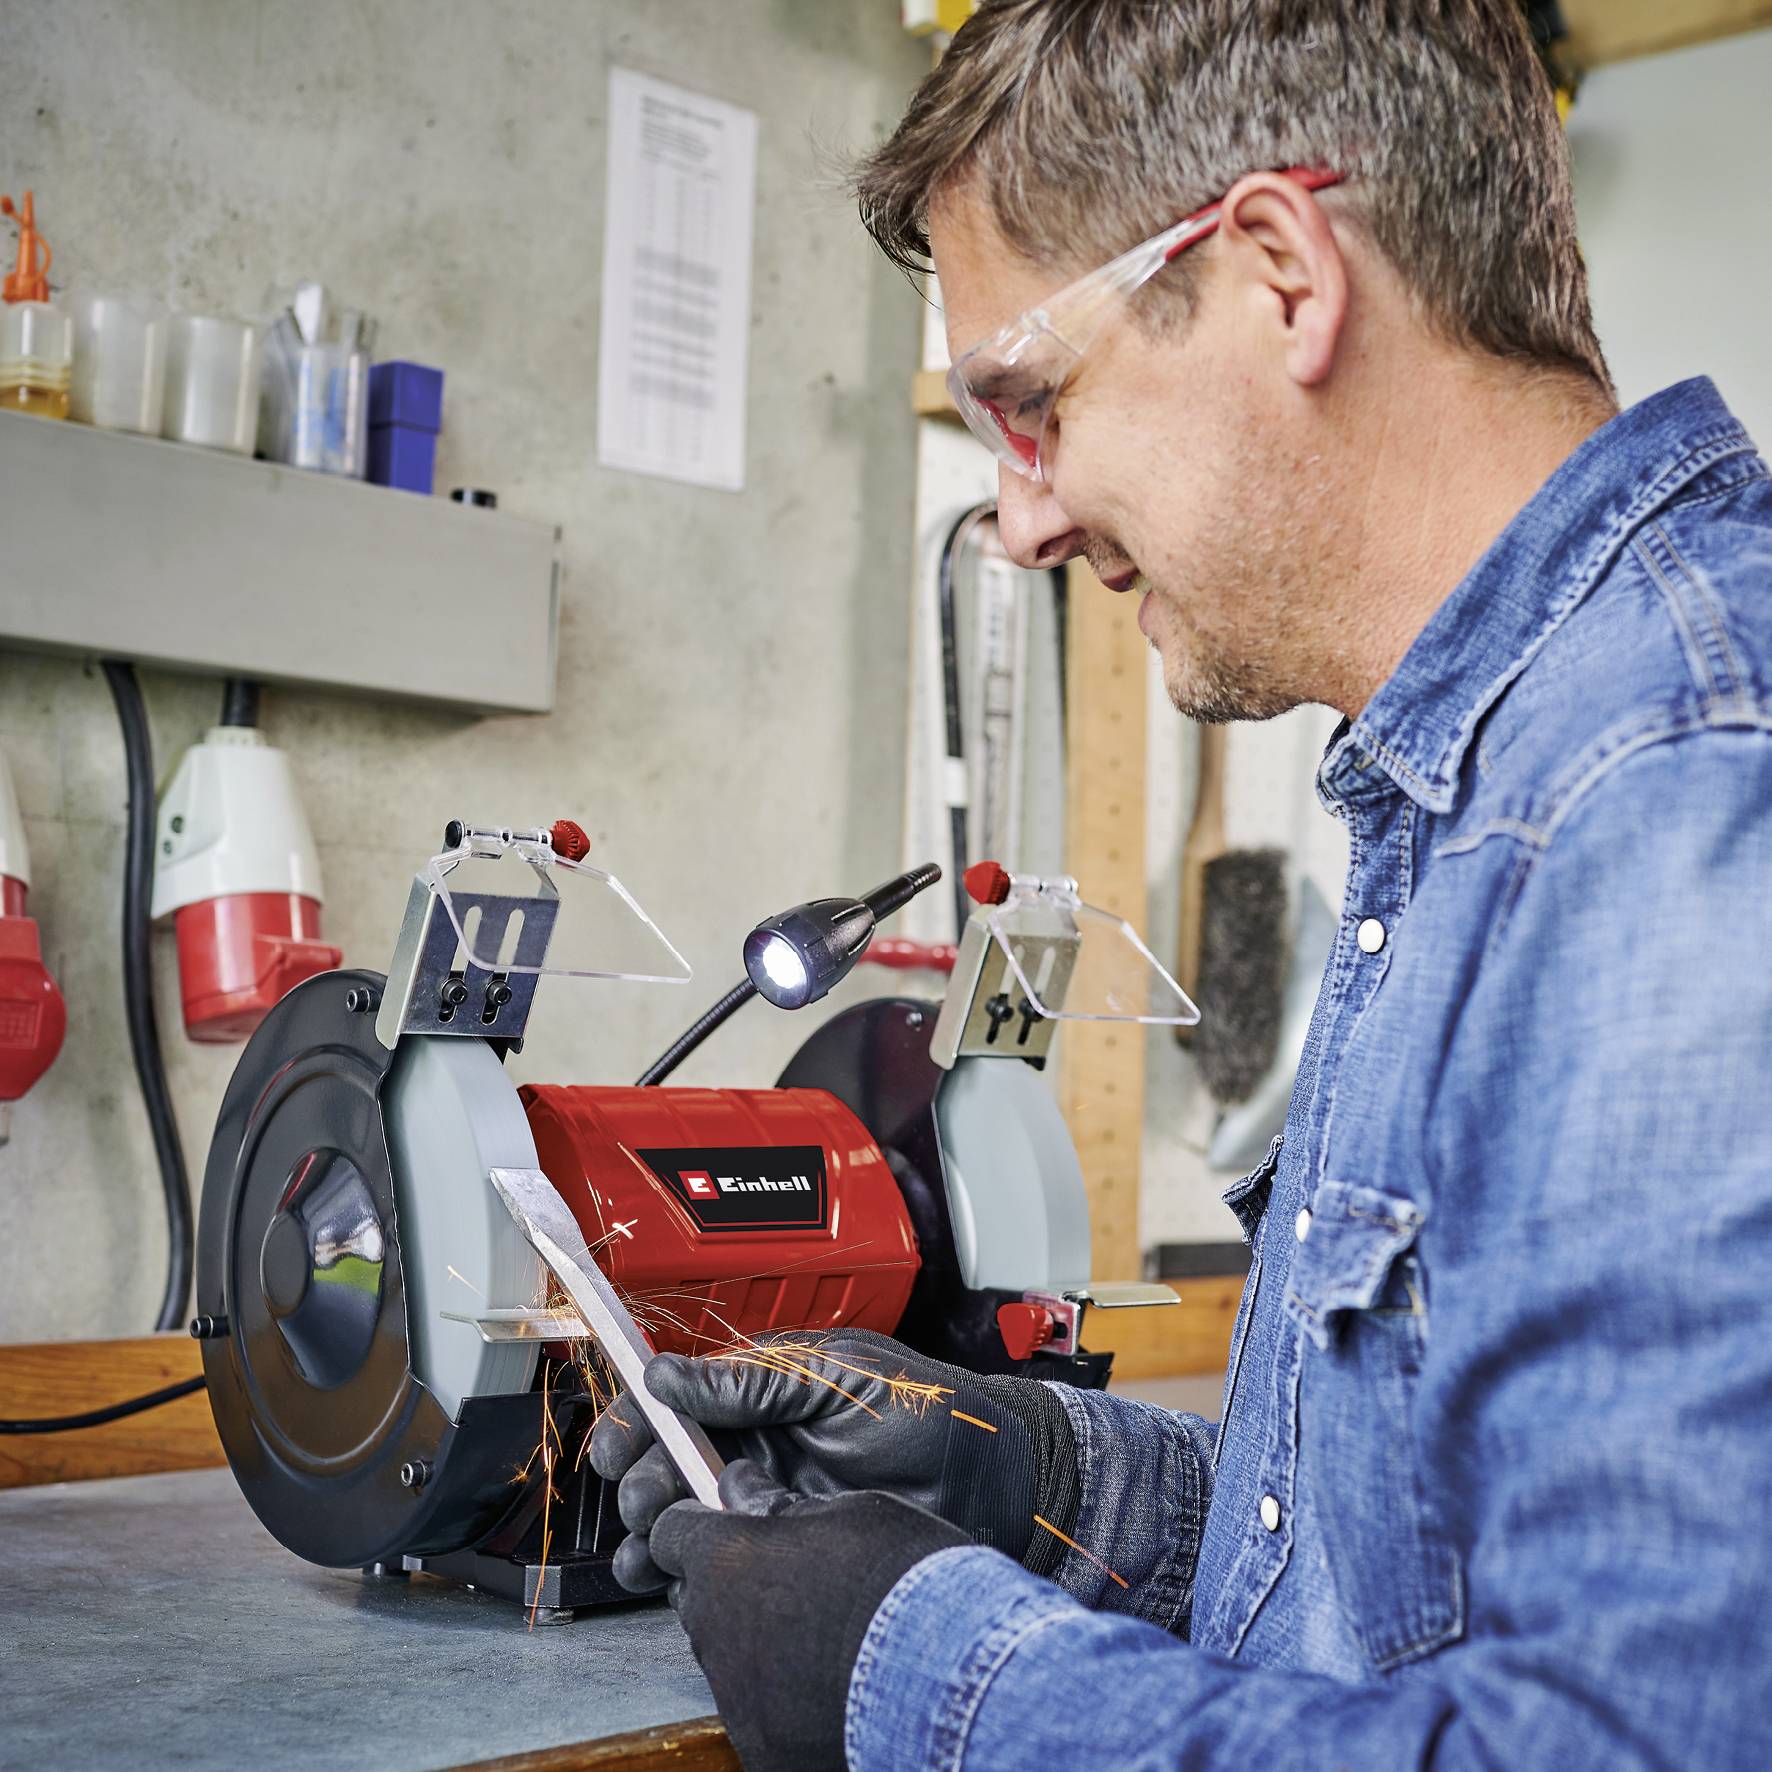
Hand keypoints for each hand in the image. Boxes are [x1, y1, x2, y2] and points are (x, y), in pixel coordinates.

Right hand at [588, 1327, 1076, 1593]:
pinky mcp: (786, 1546)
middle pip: (672, 1460)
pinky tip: (675, 1581)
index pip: (681, 1397)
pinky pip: (723, 1559)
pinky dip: (691, 1571)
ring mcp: (770, 1494)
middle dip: (644, 1481)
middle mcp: (759, 1438)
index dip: (639, 1421)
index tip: (613, 1448)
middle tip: (645, 1502)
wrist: (990, 1481)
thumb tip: (669, 1373)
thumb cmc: (927, 1411)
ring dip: (655, 1532)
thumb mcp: (838, 1380)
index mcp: (766, 1384)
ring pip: (688, 1514)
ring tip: (645, 1552)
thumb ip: (755, 1380)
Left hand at [651, 1459, 968, 1771]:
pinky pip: (757, 1711)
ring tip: (821, 1633)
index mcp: (727, 1559)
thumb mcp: (853, 1513)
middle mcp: (714, 1628)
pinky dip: (782, 1695)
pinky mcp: (763, 1750)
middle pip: (698, 1598)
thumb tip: (744, 1491)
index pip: (671, 1534)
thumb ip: (784, 1506)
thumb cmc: (905, 1579)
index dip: (696, 1524)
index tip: (723, 1524)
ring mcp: (735, 1696)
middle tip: (788, 1577)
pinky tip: (830, 1681)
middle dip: (729, 1585)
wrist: (948, 1678)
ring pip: (726, 1656)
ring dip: (757, 1640)